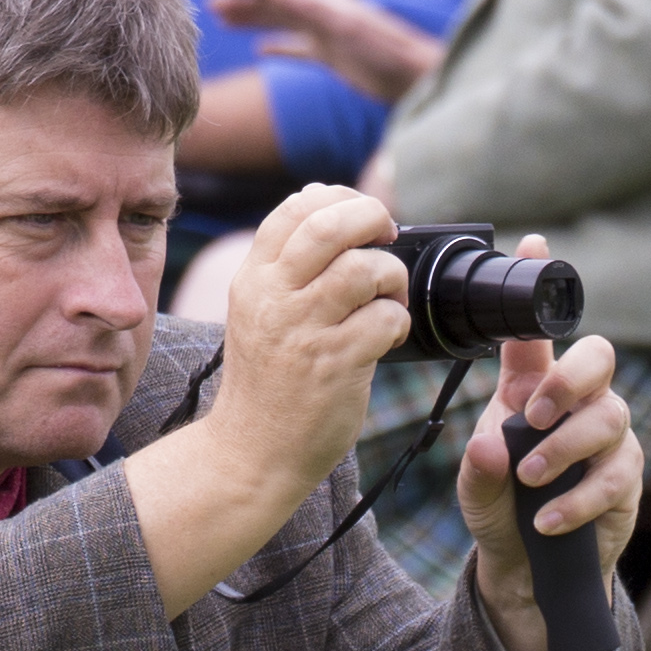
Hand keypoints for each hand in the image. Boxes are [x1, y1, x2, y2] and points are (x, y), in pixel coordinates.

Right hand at [121, 183, 401, 617]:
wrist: (251, 452)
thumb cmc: (267, 381)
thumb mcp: (259, 311)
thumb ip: (288, 264)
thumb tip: (325, 199)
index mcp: (254, 279)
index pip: (295, 208)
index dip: (339, 198)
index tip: (362, 217)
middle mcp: (273, 298)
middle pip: (329, 224)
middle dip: (372, 218)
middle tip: (388, 237)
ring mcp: (302, 330)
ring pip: (363, 268)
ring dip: (391, 276)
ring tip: (388, 298)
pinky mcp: (334, 364)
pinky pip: (384, 319)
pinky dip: (398, 322)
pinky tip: (388, 337)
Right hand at [208, 0, 447, 106]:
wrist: (415, 78)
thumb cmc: (386, 52)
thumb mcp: (347, 27)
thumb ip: (311, 7)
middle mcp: (324, 12)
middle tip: (210, 2)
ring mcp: (328, 33)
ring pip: (282, 20)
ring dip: (253, 18)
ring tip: (223, 19)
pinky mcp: (334, 55)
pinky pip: (298, 47)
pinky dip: (277, 46)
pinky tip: (261, 51)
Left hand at [453, 271, 643, 650]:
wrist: (528, 570)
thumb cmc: (502, 510)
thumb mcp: (476, 491)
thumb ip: (477, 470)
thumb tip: (489, 446)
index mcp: (532, 390)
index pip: (536, 334)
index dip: (537, 287)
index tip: (532, 243)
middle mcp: (576, 404)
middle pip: (598, 357)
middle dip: (570, 378)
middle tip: (534, 413)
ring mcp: (607, 438)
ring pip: (609, 416)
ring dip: (566, 446)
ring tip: (531, 479)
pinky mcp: (626, 478)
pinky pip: (616, 475)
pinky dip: (579, 498)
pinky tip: (549, 520)